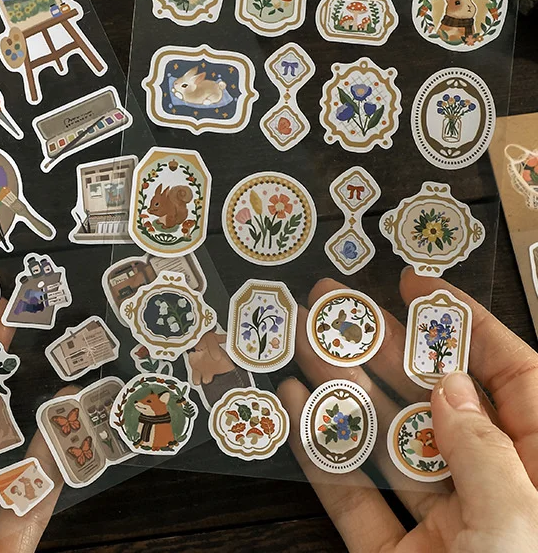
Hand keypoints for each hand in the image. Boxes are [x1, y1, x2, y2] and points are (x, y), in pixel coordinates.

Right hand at [278, 267, 537, 552]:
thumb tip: (448, 387)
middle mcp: (494, 494)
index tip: (416, 286)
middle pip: (430, 402)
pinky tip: (299, 409)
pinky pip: (353, 501)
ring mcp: (443, 529)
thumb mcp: (523, 521)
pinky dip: (322, 455)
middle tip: (333, 307)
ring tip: (300, 342)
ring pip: (384, 444)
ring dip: (339, 390)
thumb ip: (482, 448)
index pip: (511, 377)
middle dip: (378, 347)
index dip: (464, 324)